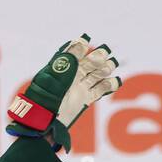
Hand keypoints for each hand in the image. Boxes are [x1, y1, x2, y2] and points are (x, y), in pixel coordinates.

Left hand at [6, 34, 121, 151]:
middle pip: (89, 63)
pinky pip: (99, 90)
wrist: (44, 121)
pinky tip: (116, 81)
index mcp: (62, 68)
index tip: (85, 41)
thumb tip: (82, 43)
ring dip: (105, 69)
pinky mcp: (85, 99)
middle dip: (98, 56)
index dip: (80, 46)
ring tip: (112, 64)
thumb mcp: (54, 76)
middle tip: (105, 52)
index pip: (74, 53)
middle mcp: (72, 76)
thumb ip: (68, 60)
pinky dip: (108, 86)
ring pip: (96, 75)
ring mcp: (79, 88)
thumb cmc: (46, 98)